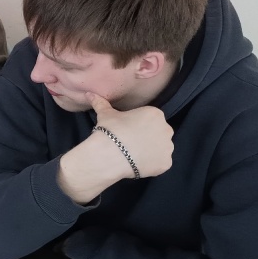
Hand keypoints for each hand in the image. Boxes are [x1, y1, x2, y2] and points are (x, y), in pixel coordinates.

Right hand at [57, 92, 173, 203]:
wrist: (110, 154)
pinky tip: (138, 164)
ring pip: (161, 148)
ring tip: (134, 155)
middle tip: (131, 143)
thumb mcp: (105, 114)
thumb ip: (101, 103)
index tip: (128, 130)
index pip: (151, 118)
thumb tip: (89, 94)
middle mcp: (166, 129)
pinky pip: (161, 163)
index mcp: (155, 114)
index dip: (139, 125)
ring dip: (152, 151)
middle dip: (148, 137)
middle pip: (159, 132)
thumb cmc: (111, 130)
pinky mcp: (166, 164)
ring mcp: (168, 148)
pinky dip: (152, 164)